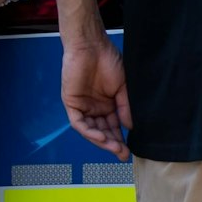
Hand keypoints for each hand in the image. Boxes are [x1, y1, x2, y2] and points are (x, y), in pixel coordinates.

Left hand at [61, 40, 130, 159]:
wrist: (92, 46)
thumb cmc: (109, 61)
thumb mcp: (123, 87)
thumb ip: (125, 107)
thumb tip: (130, 127)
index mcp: (108, 104)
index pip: (114, 126)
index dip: (121, 139)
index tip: (130, 151)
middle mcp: (95, 108)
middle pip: (103, 131)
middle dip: (112, 144)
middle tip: (123, 154)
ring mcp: (83, 106)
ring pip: (91, 130)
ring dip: (102, 141)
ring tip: (114, 148)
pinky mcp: (71, 103)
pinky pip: (79, 123)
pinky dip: (89, 131)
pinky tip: (100, 137)